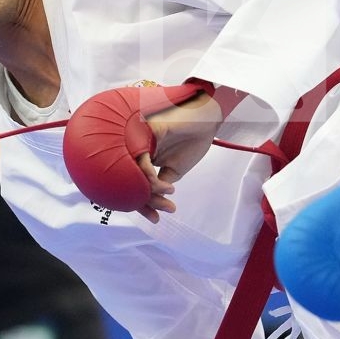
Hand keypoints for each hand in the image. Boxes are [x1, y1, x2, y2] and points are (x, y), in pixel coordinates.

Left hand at [132, 90, 223, 222]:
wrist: (207, 120)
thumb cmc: (193, 139)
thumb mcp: (176, 169)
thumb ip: (161, 182)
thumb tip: (150, 198)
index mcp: (145, 157)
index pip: (138, 183)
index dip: (144, 203)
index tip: (155, 218)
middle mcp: (138, 150)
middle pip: (132, 180)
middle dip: (143, 202)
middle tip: (157, 216)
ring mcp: (139, 142)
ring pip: (134, 173)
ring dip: (150, 190)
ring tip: (168, 196)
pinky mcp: (145, 134)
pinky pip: (141, 161)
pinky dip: (151, 177)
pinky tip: (166, 186)